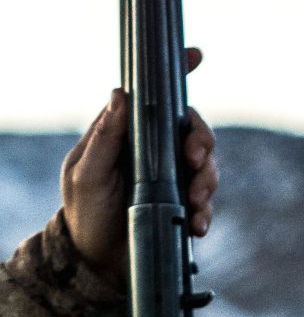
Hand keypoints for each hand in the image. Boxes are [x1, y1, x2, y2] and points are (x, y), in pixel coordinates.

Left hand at [61, 47, 217, 276]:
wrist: (96, 261)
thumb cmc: (84, 212)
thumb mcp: (86, 174)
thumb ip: (104, 137)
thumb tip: (120, 94)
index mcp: (128, 135)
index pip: (154, 99)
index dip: (176, 74)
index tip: (195, 55)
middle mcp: (154, 152)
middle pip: (194, 131)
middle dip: (203, 142)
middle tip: (196, 160)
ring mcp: (172, 178)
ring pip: (208, 166)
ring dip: (208, 181)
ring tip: (195, 202)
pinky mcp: (183, 205)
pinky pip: (207, 202)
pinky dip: (206, 212)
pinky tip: (196, 224)